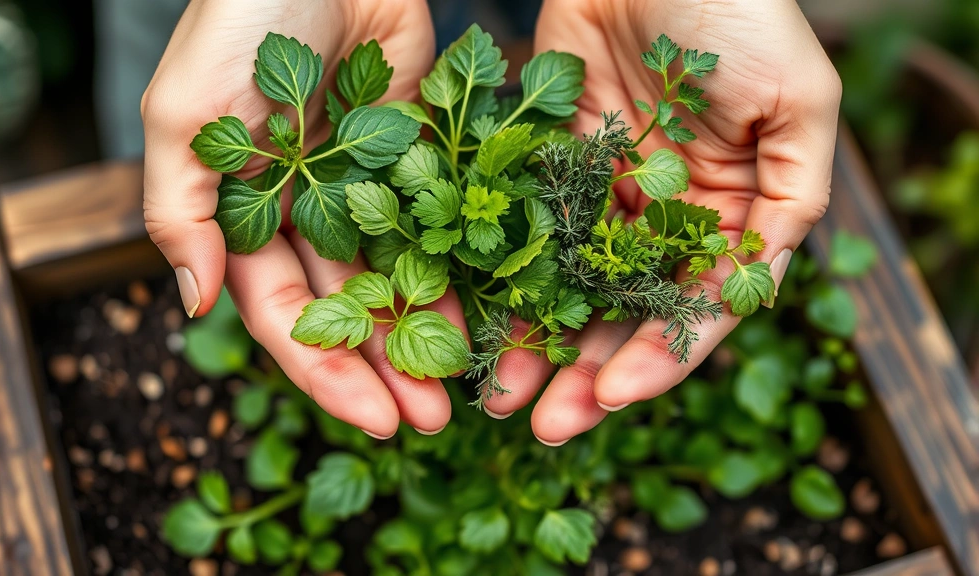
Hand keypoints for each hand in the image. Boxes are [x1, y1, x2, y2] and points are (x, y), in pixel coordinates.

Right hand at [142, 0, 462, 437]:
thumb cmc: (242, 18)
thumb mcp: (186, 112)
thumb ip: (181, 208)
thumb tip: (193, 301)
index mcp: (247, 215)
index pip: (284, 316)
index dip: (325, 372)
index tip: (375, 421)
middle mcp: (310, 214)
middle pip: (348, 313)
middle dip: (386, 372)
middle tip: (432, 424)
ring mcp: (368, 189)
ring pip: (400, 281)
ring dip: (428, 337)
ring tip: (467, 391)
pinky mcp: (419, 159)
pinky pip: (441, 228)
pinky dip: (462, 271)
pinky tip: (489, 317)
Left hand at [484, 0, 840, 443]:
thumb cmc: (741, 11)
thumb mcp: (799, 103)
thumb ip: (790, 200)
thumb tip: (755, 292)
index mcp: (734, 216)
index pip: (696, 309)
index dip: (658, 359)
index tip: (612, 399)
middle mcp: (667, 217)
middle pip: (626, 315)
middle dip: (587, 372)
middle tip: (544, 426)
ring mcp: (608, 195)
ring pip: (570, 287)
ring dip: (538, 342)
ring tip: (499, 392)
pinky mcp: (555, 165)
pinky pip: (529, 232)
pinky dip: (506, 278)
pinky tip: (478, 319)